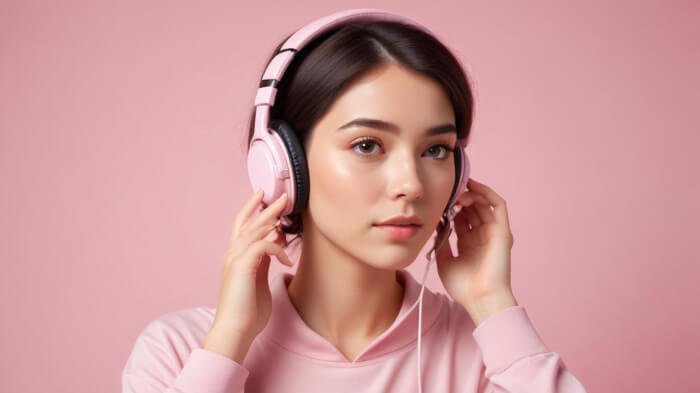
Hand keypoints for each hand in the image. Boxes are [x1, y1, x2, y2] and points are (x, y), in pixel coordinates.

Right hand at [203, 189, 294, 361]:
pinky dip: (277, 248)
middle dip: (264, 207)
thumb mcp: (258, 280)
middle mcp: (232, 254)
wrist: (235, 330)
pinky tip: (287, 259)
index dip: (253, 212)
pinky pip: (263, 246)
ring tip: (285, 207)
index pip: (243, 227)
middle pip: (247, 223)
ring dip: (271, 218)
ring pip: (254, 230)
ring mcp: (235, 259)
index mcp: (235, 257)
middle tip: (280, 195)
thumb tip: (274, 246)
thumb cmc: (248, 311)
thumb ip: (263, 262)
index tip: (267, 201)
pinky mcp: (242, 266)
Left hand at [434, 178, 517, 321]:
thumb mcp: (444, 260)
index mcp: (469, 243)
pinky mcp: (503, 231)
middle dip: (459, 197)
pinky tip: (472, 188)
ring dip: (470, 194)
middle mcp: (481, 235)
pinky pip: (498, 205)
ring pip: (484, 203)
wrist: (480, 299)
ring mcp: (493, 232)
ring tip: (457, 191)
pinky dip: (486, 193)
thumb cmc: (463, 287)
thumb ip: (441, 241)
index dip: (449, 207)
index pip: (460, 217)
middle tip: (447, 191)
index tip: (437, 200)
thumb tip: (437, 223)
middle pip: (471, 208)